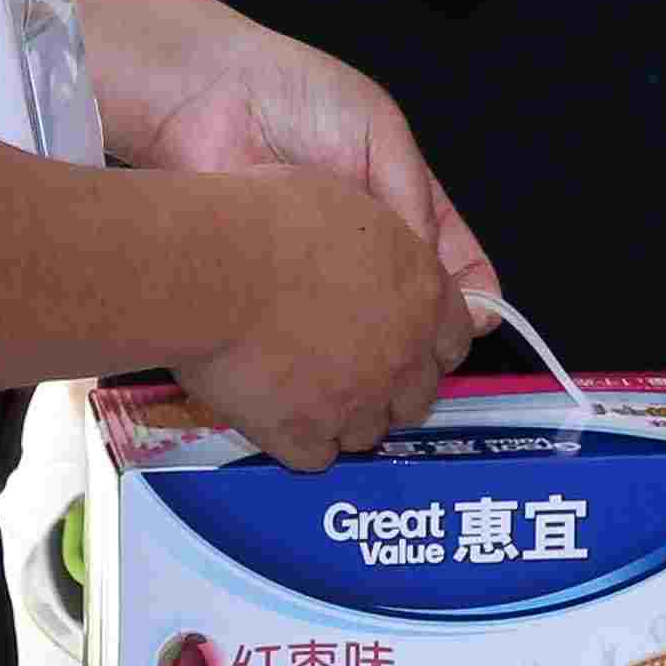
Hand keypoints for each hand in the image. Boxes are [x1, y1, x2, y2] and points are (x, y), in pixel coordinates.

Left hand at [116, 17, 501, 329]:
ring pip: (366, 320)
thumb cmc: (300, 99)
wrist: (213, 102)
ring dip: (385, 340)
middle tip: (440, 352)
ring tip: (398, 358)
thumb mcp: (378, 130)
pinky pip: (312, 324)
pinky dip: (331, 342)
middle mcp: (365, 239)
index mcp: (401, 196)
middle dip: (434, 326)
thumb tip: (433, 270)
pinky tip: (344, 351)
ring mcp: (320, 265)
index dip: (470, 289)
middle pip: (415, 298)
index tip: (483, 319)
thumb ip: (412, 195)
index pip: (451, 256)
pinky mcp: (278, 283)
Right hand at [171, 167, 467, 471]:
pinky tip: (278, 414)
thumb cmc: (266, 222)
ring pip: (370, 432)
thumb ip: (386, 251)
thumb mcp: (351, 208)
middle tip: (352, 368)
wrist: (211, 266)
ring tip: (307, 390)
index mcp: (422, 293)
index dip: (427, 343)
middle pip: (418, 395)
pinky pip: (317, 457)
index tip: (407, 342)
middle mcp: (402, 354)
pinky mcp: (306, 433)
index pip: (455, 339)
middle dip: (391, 386)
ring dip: (346, 415)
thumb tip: (381, 269)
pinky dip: (300, 441)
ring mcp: (357, 400)